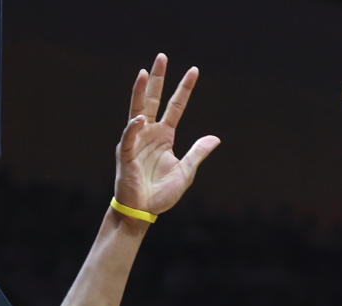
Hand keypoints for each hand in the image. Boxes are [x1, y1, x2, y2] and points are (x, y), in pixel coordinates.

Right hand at [114, 54, 219, 218]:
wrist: (142, 212)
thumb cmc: (161, 194)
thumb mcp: (185, 172)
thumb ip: (197, 153)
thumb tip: (215, 138)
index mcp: (164, 136)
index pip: (175, 106)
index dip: (184, 89)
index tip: (195, 71)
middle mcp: (150, 134)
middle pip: (153, 99)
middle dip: (157, 79)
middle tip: (161, 57)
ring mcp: (136, 142)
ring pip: (137, 110)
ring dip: (139, 91)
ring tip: (143, 72)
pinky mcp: (126, 155)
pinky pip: (129, 137)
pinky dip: (134, 127)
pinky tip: (141, 118)